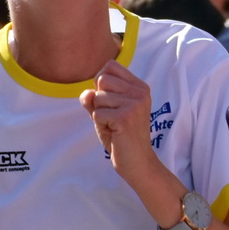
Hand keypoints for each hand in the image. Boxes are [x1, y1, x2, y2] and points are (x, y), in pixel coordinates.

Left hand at [78, 60, 156, 180]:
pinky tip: (115, 133)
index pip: (110, 67)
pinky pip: (97, 113)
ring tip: (115, 126)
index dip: (101, 83)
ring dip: (100, 114)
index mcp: (139, 87)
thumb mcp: (105, 112)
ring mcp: (135, 103)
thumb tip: (87, 93)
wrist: (137, 162)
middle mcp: (141, 92)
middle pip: (102, 79)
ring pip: (97, 97)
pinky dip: (101, 125)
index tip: (113, 102)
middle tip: (113, 117)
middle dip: (99, 100)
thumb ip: (93, 98)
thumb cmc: (121, 136)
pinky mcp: (125, 117)